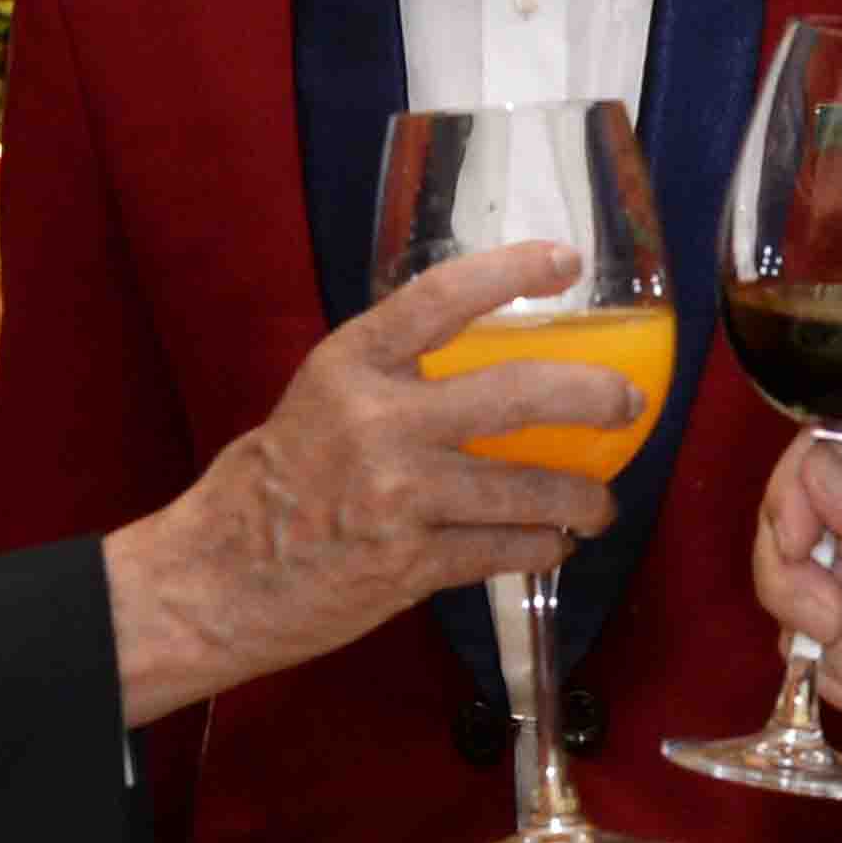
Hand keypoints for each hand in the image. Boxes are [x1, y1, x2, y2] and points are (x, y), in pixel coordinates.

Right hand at [105, 244, 636, 727]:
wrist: (213, 582)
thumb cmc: (268, 489)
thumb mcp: (317, 403)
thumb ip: (390, 381)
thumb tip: (482, 371)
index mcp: (350, 367)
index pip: (441, 297)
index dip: (512, 272)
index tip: (565, 260)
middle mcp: (377, 421)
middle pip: (517, 393)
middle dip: (592, 396)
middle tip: (628, 402)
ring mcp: (398, 496)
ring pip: (529, 488)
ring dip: (582, 498)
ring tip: (598, 504)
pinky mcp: (411, 564)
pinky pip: (506, 549)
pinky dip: (541, 548)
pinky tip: (549, 545)